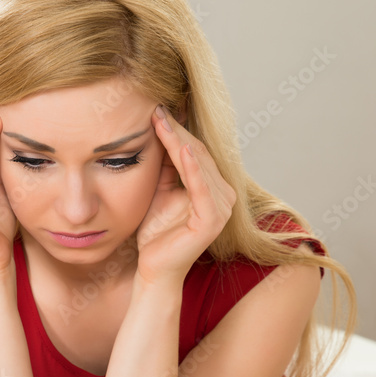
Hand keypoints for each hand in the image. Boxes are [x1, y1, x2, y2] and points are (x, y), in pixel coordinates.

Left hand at [135, 105, 236, 284]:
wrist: (154, 267)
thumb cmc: (155, 232)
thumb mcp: (158, 191)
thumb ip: (164, 167)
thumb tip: (160, 133)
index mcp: (212, 187)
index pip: (194, 151)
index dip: (175, 131)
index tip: (156, 110)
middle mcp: (223, 194)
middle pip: (197, 155)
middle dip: (176, 131)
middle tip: (156, 109)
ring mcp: (221, 207)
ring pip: (199, 166)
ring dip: (179, 142)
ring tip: (162, 122)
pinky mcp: (212, 220)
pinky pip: (201, 188)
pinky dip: (192, 168)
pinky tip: (180, 149)